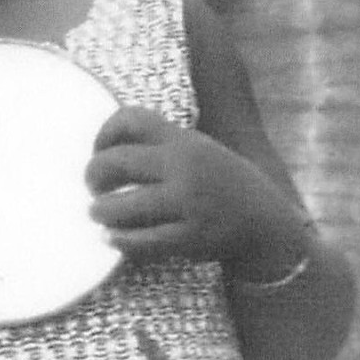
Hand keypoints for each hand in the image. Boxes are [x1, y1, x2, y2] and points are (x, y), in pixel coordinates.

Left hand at [86, 107, 302, 271]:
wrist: (267, 224)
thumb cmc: (219, 183)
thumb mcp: (198, 150)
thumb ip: (160, 145)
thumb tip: (101, 151)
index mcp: (184, 140)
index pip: (131, 119)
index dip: (104, 132)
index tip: (98, 150)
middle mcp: (185, 166)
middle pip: (117, 161)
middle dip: (93, 174)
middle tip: (92, 186)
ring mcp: (189, 201)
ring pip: (124, 205)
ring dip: (101, 211)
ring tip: (97, 213)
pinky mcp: (192, 236)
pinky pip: (143, 240)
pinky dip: (121, 240)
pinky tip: (112, 238)